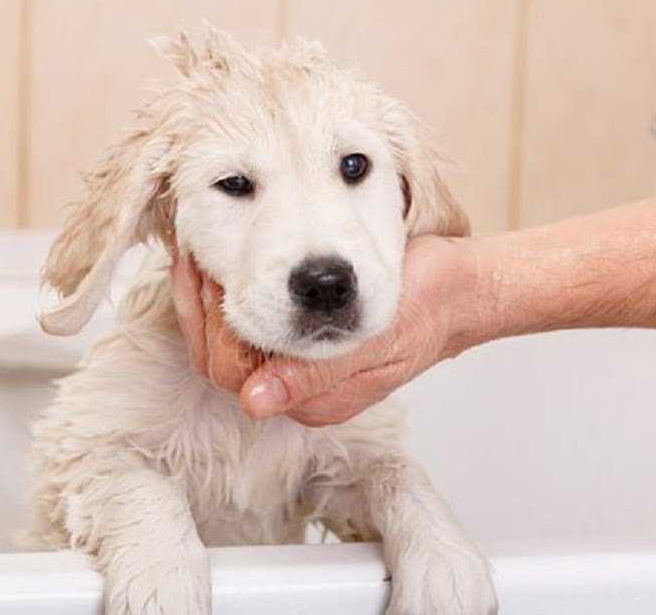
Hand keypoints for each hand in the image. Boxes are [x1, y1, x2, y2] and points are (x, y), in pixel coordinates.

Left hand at [170, 236, 480, 425]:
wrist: (461, 289)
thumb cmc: (428, 304)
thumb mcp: (376, 338)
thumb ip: (317, 373)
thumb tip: (256, 402)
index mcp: (315, 399)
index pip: (231, 373)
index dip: (210, 324)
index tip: (208, 271)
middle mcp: (302, 389)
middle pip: (222, 360)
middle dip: (202, 310)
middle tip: (194, 253)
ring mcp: (302, 367)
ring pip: (232, 343)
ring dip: (212, 301)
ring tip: (202, 253)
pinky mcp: (305, 342)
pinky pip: (252, 326)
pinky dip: (233, 294)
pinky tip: (228, 264)